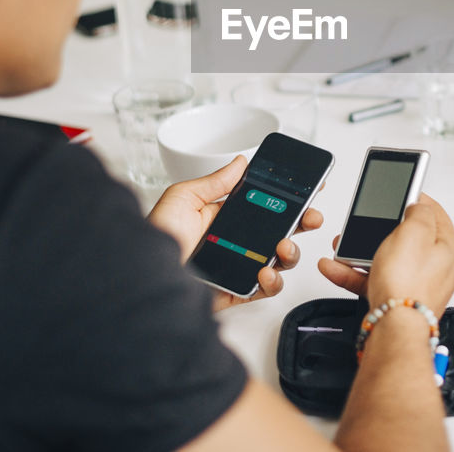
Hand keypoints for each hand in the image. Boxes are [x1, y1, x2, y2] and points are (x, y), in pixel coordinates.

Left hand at [148, 155, 323, 311]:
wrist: (142, 275)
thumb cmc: (156, 236)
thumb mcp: (183, 197)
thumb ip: (215, 182)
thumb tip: (241, 162)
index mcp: (225, 217)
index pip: (265, 205)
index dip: (288, 198)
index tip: (307, 189)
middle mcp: (236, 242)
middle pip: (280, 231)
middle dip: (302, 222)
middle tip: (311, 217)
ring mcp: (239, 266)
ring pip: (279, 260)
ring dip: (291, 252)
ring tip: (284, 246)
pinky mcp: (237, 291)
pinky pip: (265, 288)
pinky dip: (273, 281)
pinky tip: (266, 271)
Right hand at [317, 194, 453, 312]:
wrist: (393, 329)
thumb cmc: (408, 284)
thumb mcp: (415, 231)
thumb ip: (419, 212)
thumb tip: (419, 205)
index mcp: (447, 248)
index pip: (437, 215)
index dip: (419, 200)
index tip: (405, 193)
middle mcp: (436, 269)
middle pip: (409, 239)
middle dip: (383, 228)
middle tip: (370, 221)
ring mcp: (416, 286)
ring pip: (386, 260)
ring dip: (362, 251)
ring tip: (342, 245)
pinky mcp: (397, 301)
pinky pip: (372, 280)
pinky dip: (353, 273)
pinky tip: (335, 267)